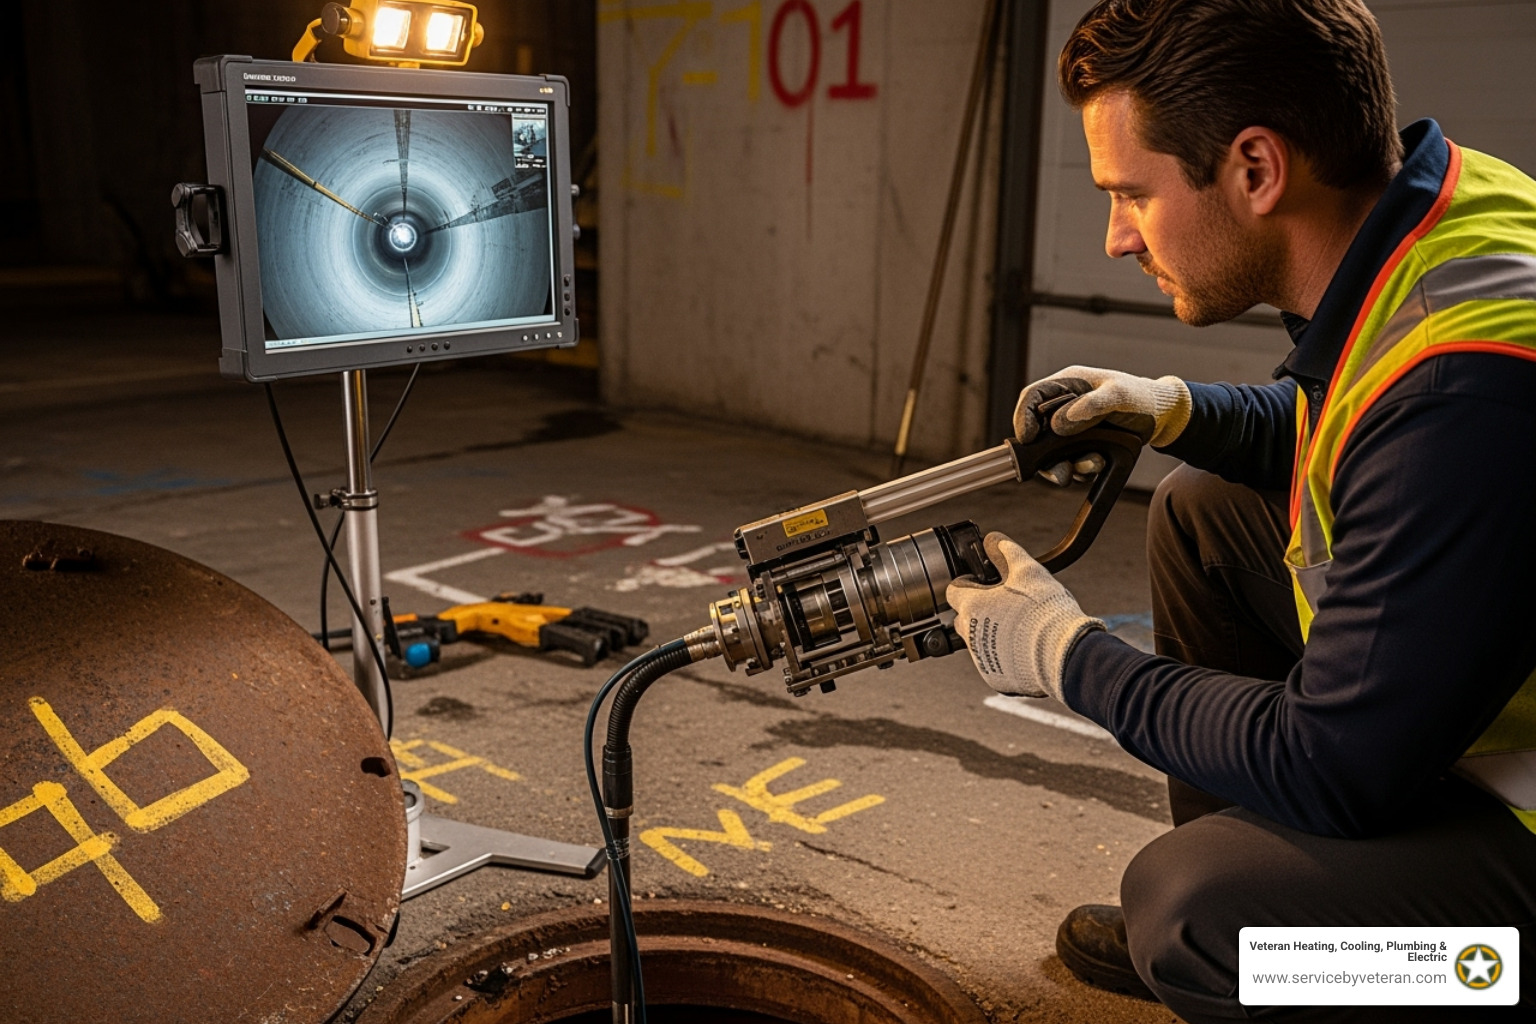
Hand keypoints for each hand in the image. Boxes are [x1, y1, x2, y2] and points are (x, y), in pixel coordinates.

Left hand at [945, 532, 1103, 701]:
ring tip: (1019, 628)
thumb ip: (1006, 552)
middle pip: (963, 618)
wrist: (1064, 654)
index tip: (981, 584)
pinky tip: (1023, 648)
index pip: (954, 591)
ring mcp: (981, 659)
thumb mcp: (1028, 571)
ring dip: (992, 634)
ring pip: (978, 642)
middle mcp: (970, 634)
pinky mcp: (995, 678)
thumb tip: (993, 540)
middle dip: (978, 611)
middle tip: (1003, 606)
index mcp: (972, 606)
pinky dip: (1005, 656)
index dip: (968, 584)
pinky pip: (994, 664)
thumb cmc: (1045, 612)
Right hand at [1013, 366, 1190, 483]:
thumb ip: (1091, 406)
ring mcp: (1071, 427)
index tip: (1027, 439)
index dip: (1023, 418)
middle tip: (1060, 473)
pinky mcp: (1081, 444)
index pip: (1032, 397)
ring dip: (1066, 466)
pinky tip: (1097, 466)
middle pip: (1038, 432)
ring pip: (1053, 452)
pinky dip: (1080, 469)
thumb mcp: (1118, 395)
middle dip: (1045, 456)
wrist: (1160, 416)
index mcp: (1067, 385)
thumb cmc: (1139, 397)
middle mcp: (1064, 407)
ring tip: (1092, 466)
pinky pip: (1070, 461)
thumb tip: (1060, 423)